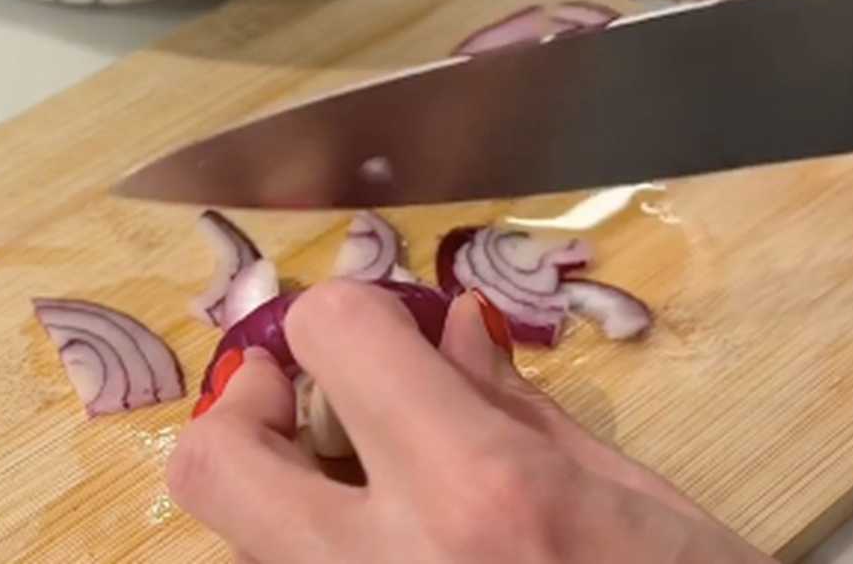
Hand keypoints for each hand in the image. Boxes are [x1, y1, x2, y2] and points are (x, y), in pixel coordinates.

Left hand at [167, 280, 773, 563]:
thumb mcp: (639, 503)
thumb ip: (517, 409)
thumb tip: (448, 330)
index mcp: (477, 491)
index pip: (333, 335)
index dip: (352, 313)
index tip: (388, 331)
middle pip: (213, 463)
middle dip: (246, 409)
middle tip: (307, 403)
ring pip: (236, 542)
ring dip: (277, 494)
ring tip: (356, 490)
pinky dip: (311, 554)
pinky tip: (389, 551)